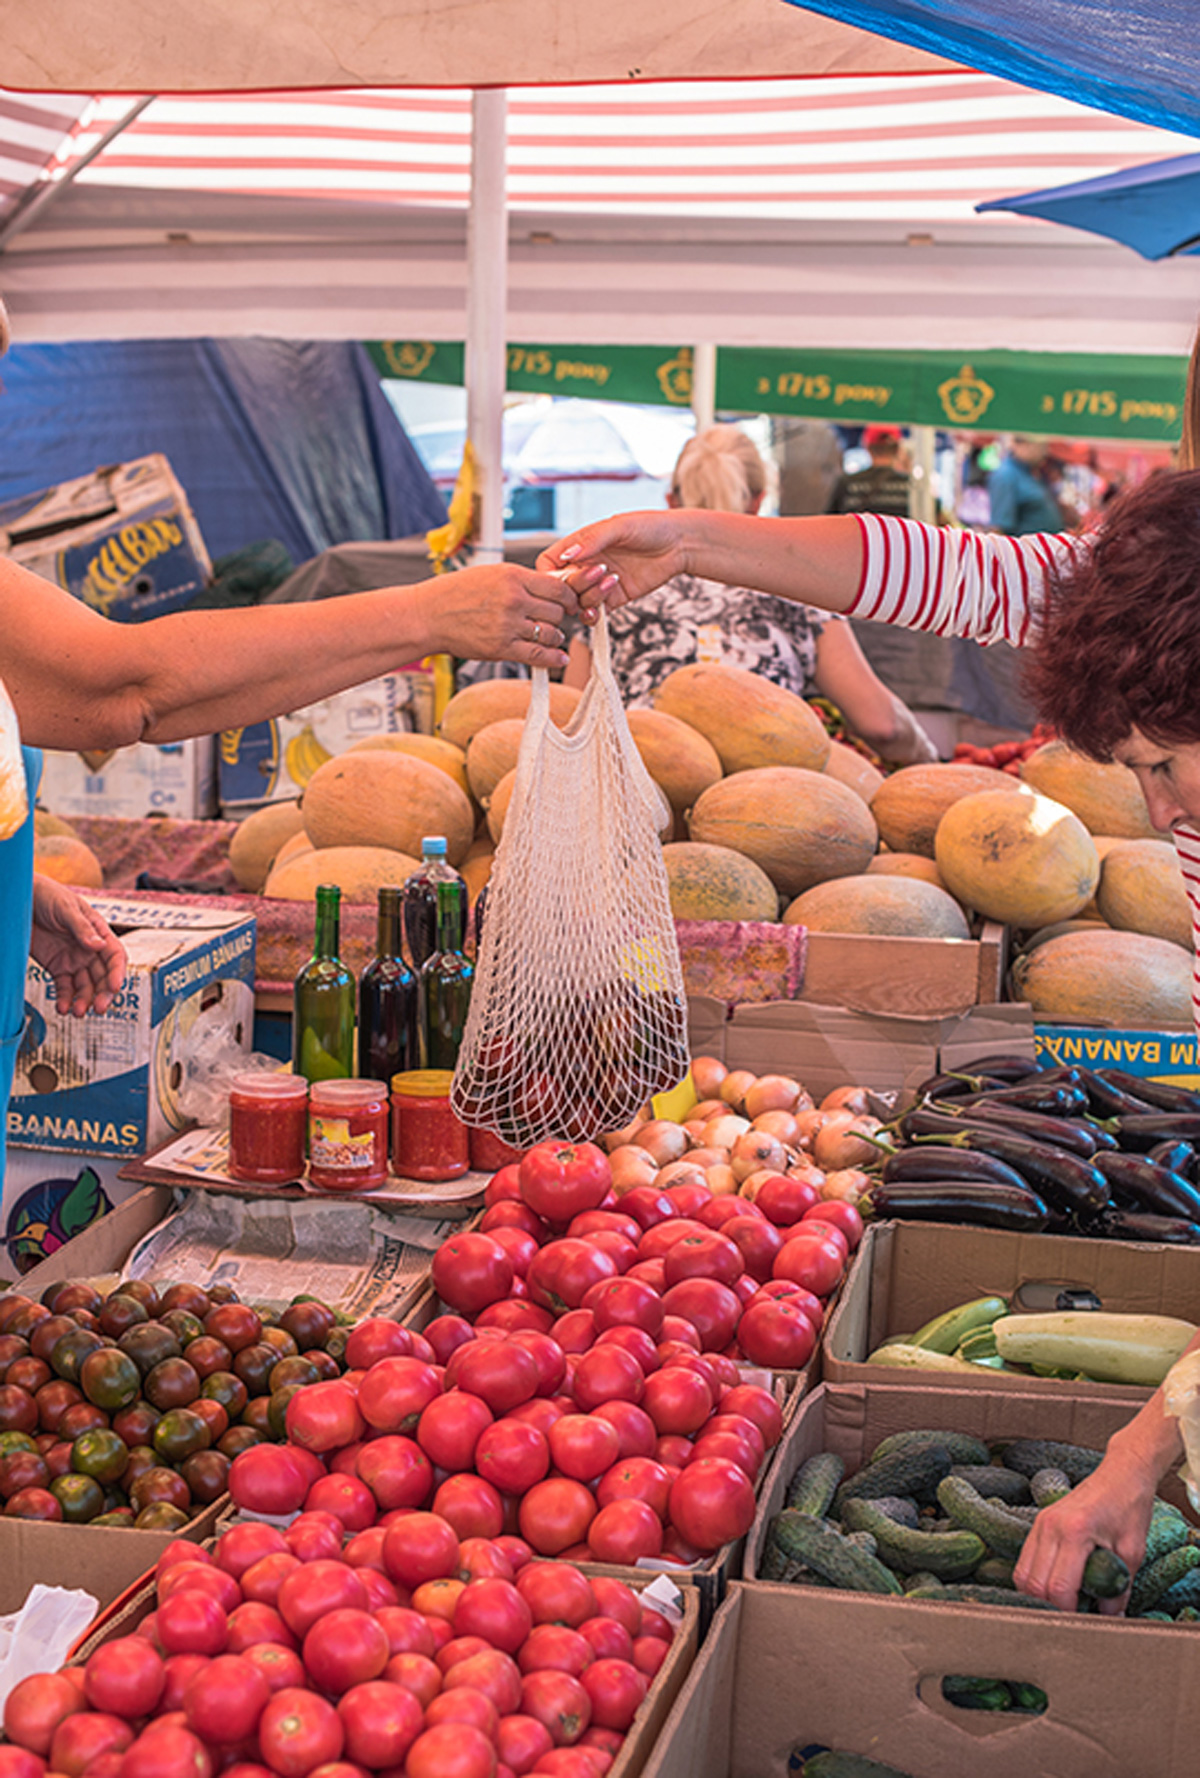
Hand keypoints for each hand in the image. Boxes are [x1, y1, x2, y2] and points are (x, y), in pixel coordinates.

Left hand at [30, 876, 126, 1016]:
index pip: (115, 956)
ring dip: (84, 1001)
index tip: (114, 987)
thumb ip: (82, 928)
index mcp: (98, 932)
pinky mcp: (56, 968)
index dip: (117, 973)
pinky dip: (65, 999)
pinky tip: (63, 1007)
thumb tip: (99, 946)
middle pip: (103, 976)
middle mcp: (89, 949)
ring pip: (85, 986)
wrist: (19, 899)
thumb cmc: (47, 895)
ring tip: (76, 1012)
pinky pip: (64, 988)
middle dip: (103, 994)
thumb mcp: (66, 908)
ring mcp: (73, 960)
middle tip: (98, 1008)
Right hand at [416, 561, 612, 668]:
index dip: (569, 597)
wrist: (428, 616)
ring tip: (550, 636)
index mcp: (512, 576)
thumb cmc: (456, 593)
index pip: (557, 587)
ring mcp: (508, 625)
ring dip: (554, 636)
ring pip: (550, 633)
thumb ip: (522, 581)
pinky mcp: (501, 648)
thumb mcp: (491, 574)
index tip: (570, 602)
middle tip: (555, 620)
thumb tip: (553, 587)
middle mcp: (513, 600)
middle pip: (557, 612)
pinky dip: (552, 659)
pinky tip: (558, 658)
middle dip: (561, 617)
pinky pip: (537, 655)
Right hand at [538, 511, 688, 612]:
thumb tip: (569, 555)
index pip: (549, 563)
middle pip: (562, 587)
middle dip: (572, 588)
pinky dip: (593, 615)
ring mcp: (599, 583)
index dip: (548, 575)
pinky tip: (602, 608)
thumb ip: (592, 541)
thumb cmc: (650, 526)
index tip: (559, 578)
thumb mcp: (619, 526)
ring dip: (588, 599)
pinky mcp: (615, 598)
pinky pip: (595, 612)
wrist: (680, 544)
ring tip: (610, 583)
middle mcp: (587, 565)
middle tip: (594, 577)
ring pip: (578, 602)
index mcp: (581, 545)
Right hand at [1013, 1451, 1156, 1613]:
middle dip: (1049, 1608)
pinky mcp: (1039, 1522)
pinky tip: (1053, 1586)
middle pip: (1032, 1584)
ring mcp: (1040, 1523)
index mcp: (1074, 1532)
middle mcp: (1050, 1526)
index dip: (1067, 1612)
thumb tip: (1110, 1617)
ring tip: (1062, 1604)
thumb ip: (1119, 1588)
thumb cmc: (1129, 1508)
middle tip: (1071, 1618)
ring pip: (1022, 1573)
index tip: (1082, 1623)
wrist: (1121, 1475)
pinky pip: (1024, 1560)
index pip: (1057, 1587)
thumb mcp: (1132, 1552)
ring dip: (1037, 1595)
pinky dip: (1033, 1579)